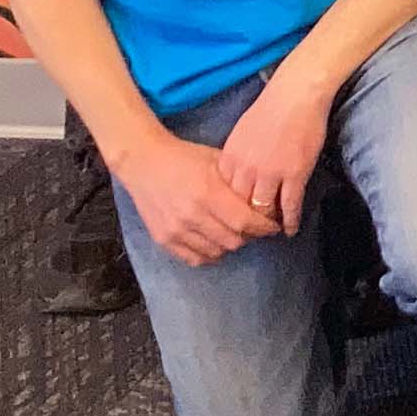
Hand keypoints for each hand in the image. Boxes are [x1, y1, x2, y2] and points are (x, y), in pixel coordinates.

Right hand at [112, 132, 282, 266]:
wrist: (143, 161)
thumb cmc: (185, 157)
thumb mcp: (218, 161)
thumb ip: (239, 183)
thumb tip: (265, 201)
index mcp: (208, 193)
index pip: (245, 221)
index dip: (263, 227)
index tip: (273, 226)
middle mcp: (192, 215)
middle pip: (233, 240)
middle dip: (250, 236)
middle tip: (255, 229)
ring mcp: (176, 230)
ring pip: (216, 252)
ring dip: (230, 245)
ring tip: (235, 234)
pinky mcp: (163, 239)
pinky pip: (195, 259)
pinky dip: (210, 254)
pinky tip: (216, 243)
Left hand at [212, 77, 330, 233]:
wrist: (296, 94)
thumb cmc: (270, 109)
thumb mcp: (241, 134)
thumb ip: (235, 157)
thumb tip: (232, 176)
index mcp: (230, 158)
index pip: (223, 195)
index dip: (228, 211)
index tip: (234, 221)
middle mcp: (246, 169)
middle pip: (240, 207)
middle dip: (245, 224)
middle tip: (251, 235)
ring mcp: (271, 173)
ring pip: (264, 210)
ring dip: (268, 225)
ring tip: (271, 233)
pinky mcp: (294, 174)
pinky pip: (290, 205)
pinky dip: (291, 221)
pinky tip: (291, 229)